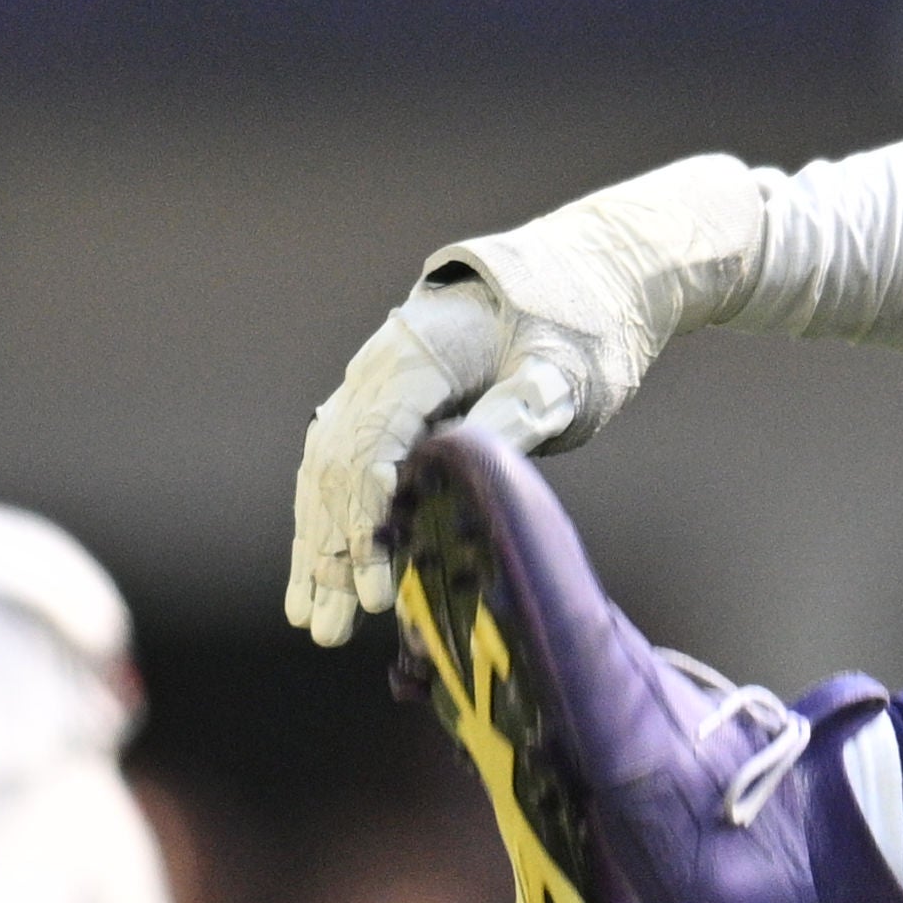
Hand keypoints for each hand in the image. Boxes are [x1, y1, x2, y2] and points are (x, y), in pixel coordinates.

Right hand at [279, 150, 773, 640]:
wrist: (589, 274)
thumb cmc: (584, 323)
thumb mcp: (564, 370)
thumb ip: (517, 411)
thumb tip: (467, 463)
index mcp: (416, 357)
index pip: (370, 447)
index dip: (368, 520)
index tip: (375, 584)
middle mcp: (380, 368)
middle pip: (335, 469)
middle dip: (331, 553)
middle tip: (330, 629)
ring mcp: (377, 384)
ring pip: (327, 474)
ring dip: (320, 548)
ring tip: (313, 620)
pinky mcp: (392, 404)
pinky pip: (345, 467)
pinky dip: (334, 522)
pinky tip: (323, 575)